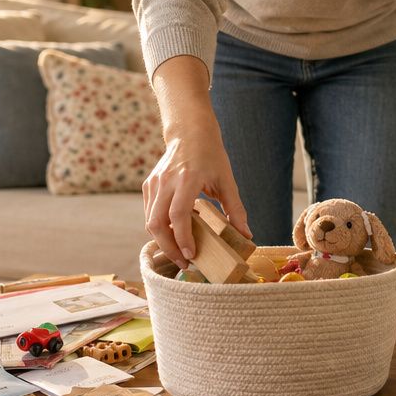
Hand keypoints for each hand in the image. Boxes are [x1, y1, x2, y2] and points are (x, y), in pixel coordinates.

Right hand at [142, 116, 250, 269]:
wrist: (190, 133)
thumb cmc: (211, 156)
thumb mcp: (227, 181)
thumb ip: (236, 209)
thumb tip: (247, 235)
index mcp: (187, 179)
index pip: (178, 215)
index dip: (182, 238)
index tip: (192, 255)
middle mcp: (166, 181)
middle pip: (157, 223)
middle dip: (168, 248)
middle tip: (184, 262)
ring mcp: (154, 183)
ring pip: (149, 221)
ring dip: (163, 241)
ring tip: (180, 253)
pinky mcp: (149, 185)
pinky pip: (149, 213)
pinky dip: (159, 228)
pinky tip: (174, 234)